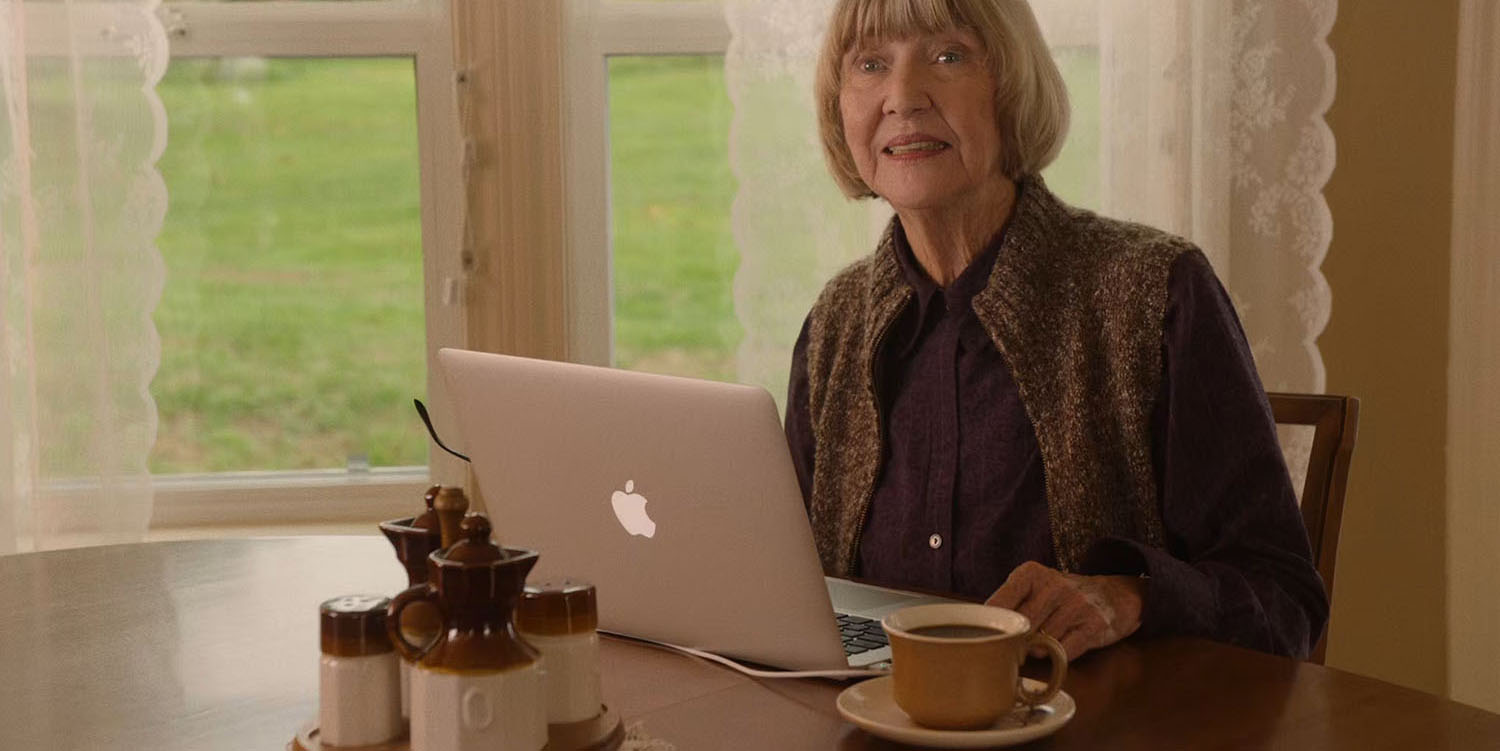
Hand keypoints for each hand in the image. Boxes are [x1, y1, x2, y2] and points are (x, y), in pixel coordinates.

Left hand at [985, 561, 1144, 659]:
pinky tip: (1059, 648)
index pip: (998, 604)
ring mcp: (1076, 606)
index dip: (993, 627)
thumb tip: (980, 631)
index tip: (991, 637)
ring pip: (1040, 643)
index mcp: (1031, 573)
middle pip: (1020, 628)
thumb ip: (1008, 603)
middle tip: (1017, 647)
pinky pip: (1064, 652)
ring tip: (1044, 642)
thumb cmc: (1061, 596)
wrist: (1113, 595)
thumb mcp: (1033, 587)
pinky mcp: (1094, 626)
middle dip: (1016, 642)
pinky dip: (1057, 656)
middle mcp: (1054, 586)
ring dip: (1038, 650)